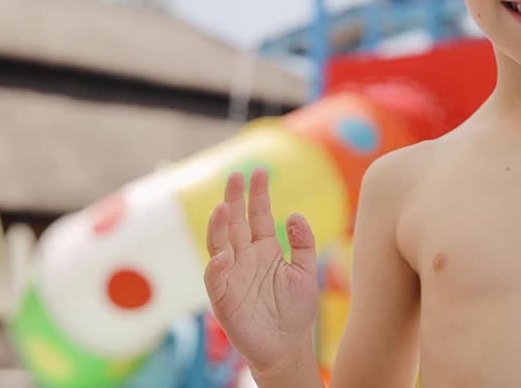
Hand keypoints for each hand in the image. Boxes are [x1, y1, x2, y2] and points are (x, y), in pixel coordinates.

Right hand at [203, 168, 318, 376]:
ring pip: (220, 244)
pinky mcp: (223, 298)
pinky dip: (217, 266)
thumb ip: (303, 243)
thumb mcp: (305, 271)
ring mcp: (232, 276)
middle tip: (236, 175)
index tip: (260, 172)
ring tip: (223, 207)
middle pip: (235, 222)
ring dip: (219, 226)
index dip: (258, 194)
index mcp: (265, 249)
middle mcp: (245, 257)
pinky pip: (215, 278)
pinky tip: (224, 254)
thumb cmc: (295, 311)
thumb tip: (294, 214)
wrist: (288, 348)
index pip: (258, 215)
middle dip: (234, 199)